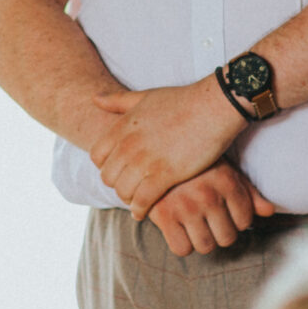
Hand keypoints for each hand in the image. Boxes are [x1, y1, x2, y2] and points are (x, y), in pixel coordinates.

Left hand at [91, 79, 246, 218]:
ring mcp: (146, 160)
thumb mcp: (145, 96)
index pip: (97, 156)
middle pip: (108, 177)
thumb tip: (94, 98)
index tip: (119, 170)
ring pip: (122, 191)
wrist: (213, 107)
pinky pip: (142, 200)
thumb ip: (118, 100)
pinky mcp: (165, 175)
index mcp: (123, 126)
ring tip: (137, 201)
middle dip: (117, 184)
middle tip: (129, 188)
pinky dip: (139, 210)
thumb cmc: (182, 100)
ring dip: (128, 199)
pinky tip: (142, 212)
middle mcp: (129, 144)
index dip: (105, 166)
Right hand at [148, 164, 282, 256]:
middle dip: (220, 232)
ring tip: (195, 225)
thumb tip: (269, 212)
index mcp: (226, 181)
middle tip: (208, 220)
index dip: (236, 219)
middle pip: (227, 238)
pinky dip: (182, 244)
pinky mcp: (164, 215)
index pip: (245, 221)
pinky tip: (179, 228)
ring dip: (202, 240)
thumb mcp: (225, 171)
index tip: (224, 211)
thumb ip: (248, 192)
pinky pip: (182, 249)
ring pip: (206, 246)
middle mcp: (208, 195)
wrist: (155, 152)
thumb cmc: (196, 166)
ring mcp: (185, 206)